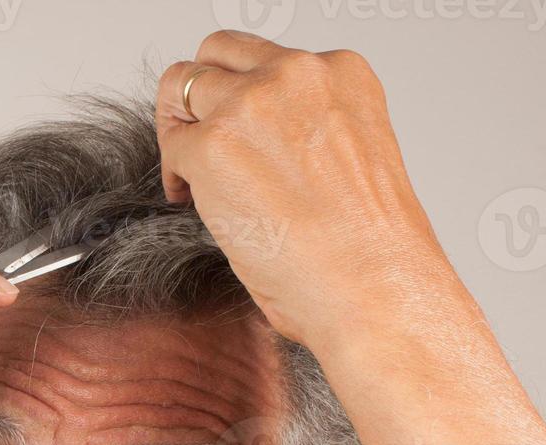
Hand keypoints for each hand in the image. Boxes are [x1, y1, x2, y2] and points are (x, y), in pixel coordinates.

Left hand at [156, 32, 465, 350]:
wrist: (373, 287)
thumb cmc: (370, 247)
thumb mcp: (352, 155)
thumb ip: (307, 128)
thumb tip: (261, 142)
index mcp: (341, 73)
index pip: (267, 57)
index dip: (242, 93)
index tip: (237, 126)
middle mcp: (298, 74)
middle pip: (216, 56)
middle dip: (200, 97)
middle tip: (195, 139)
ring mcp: (252, 104)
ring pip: (182, 86)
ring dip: (179, 128)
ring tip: (189, 174)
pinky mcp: (213, 144)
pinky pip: (172, 146)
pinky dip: (174, 174)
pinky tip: (193, 203)